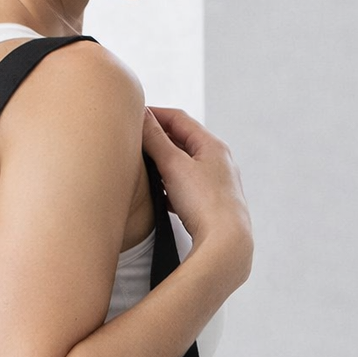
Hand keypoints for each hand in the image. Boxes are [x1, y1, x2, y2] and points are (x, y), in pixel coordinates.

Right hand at [142, 106, 253, 285]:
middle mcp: (218, 161)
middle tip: (133, 139)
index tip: (132, 115)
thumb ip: (155, 140)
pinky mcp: (210, 204)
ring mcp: (215, 183)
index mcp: (212, 145)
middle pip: (182, 140)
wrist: (225, 242)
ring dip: (163, 162)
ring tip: (142, 166)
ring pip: (184, 165)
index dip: (154, 114)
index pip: (178, 119)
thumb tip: (142, 116)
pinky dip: (169, 184)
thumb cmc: (204, 202)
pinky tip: (159, 195)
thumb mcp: (174, 166)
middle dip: (157, 138)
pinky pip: (186, 187)